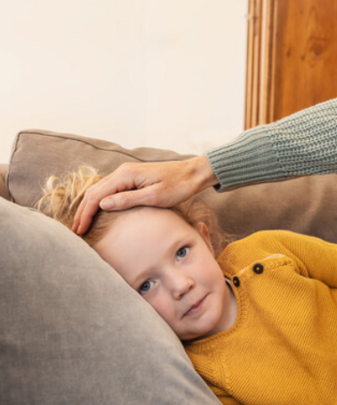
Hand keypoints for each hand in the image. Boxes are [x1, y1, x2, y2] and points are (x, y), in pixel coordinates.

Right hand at [72, 156, 217, 234]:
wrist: (193, 174)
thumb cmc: (178, 186)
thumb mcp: (154, 196)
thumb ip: (128, 200)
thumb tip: (102, 205)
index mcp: (125, 175)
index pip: (97, 196)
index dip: (85, 214)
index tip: (80, 231)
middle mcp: (122, 172)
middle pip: (94, 192)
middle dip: (82, 212)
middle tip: (76, 232)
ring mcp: (126, 174)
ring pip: (100, 191)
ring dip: (89, 207)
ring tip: (82, 225)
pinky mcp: (132, 178)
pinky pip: (109, 190)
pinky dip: (99, 202)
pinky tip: (97, 213)